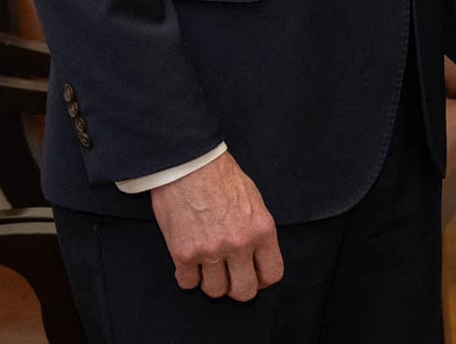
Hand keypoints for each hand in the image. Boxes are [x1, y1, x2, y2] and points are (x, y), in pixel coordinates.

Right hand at [148, 151, 283, 299]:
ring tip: (208, 266)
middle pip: (244, 291)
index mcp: (262, 230)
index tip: (255, 277)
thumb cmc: (222, 177)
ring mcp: (210, 251)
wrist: (190, 164)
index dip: (263, 280)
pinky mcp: (183, 254)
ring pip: (215, 291)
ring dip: (211, 282)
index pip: (272, 274)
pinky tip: (190, 262)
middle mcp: (239, 244)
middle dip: (238, 287)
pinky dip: (188, 276)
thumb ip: (257, 231)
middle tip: (231, 277)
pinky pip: (187, 283)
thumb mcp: (255, 201)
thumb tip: (256, 254)